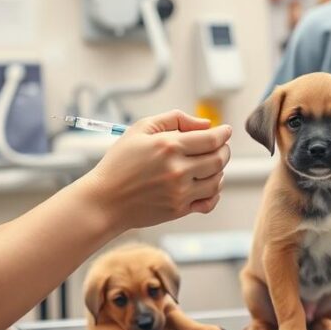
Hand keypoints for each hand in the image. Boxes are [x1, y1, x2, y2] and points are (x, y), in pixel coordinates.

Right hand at [82, 110, 231, 231]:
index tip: (226, 131)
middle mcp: (178, 170)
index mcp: (169, 146)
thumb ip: (175, 119)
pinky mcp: (179, 210)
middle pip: (219, 159)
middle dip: (225, 149)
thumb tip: (206, 124)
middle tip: (221, 146)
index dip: (223, 133)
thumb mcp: (141, 128)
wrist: (104, 200)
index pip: (211, 139)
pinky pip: (209, 202)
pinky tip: (207, 184)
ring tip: (210, 163)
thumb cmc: (119, 162)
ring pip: (217, 180)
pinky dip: (215, 192)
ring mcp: (180, 192)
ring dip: (220, 170)